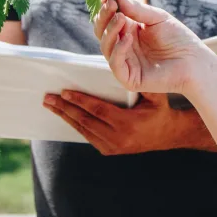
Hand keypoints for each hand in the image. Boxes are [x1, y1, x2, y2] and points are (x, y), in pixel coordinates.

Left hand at [42, 91, 206, 154]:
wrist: (168, 134)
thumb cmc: (161, 109)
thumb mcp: (156, 94)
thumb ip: (140, 82)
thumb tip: (122, 65)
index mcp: (128, 124)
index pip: (97, 110)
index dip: (79, 101)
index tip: (64, 92)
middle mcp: (118, 139)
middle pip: (85, 121)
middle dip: (64, 108)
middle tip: (47, 97)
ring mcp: (113, 148)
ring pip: (83, 130)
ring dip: (65, 116)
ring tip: (50, 105)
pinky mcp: (110, 151)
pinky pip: (88, 136)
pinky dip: (75, 124)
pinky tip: (65, 114)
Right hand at [93, 0, 216, 94]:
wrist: (195, 61)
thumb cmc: (178, 39)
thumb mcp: (157, 18)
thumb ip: (136, 9)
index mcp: (129, 31)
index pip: (110, 18)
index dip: (106, 5)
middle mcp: (124, 46)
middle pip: (103, 31)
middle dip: (104, 16)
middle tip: (111, 4)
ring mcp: (125, 62)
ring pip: (106, 46)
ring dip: (110, 31)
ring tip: (120, 18)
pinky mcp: (129, 78)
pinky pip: (115, 63)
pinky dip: (118, 49)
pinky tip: (128, 37)